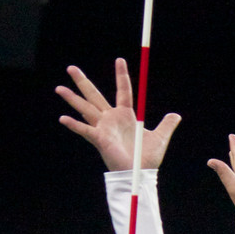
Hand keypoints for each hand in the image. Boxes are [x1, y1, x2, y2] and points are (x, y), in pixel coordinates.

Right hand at [56, 58, 180, 171]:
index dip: (121, 75)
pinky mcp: (100, 140)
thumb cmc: (146, 158)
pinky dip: (74, 125)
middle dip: (82, 82)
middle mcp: (111, 119)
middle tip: (70, 67)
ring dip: (72, 98)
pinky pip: (85, 130)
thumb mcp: (160, 138)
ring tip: (58, 88)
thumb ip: (166, 125)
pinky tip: (63, 118)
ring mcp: (103, 128)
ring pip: (85, 109)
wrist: (139, 173)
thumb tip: (176, 115)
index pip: (123, 90)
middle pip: (94, 96)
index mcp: (126, 115)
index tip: (120, 60)